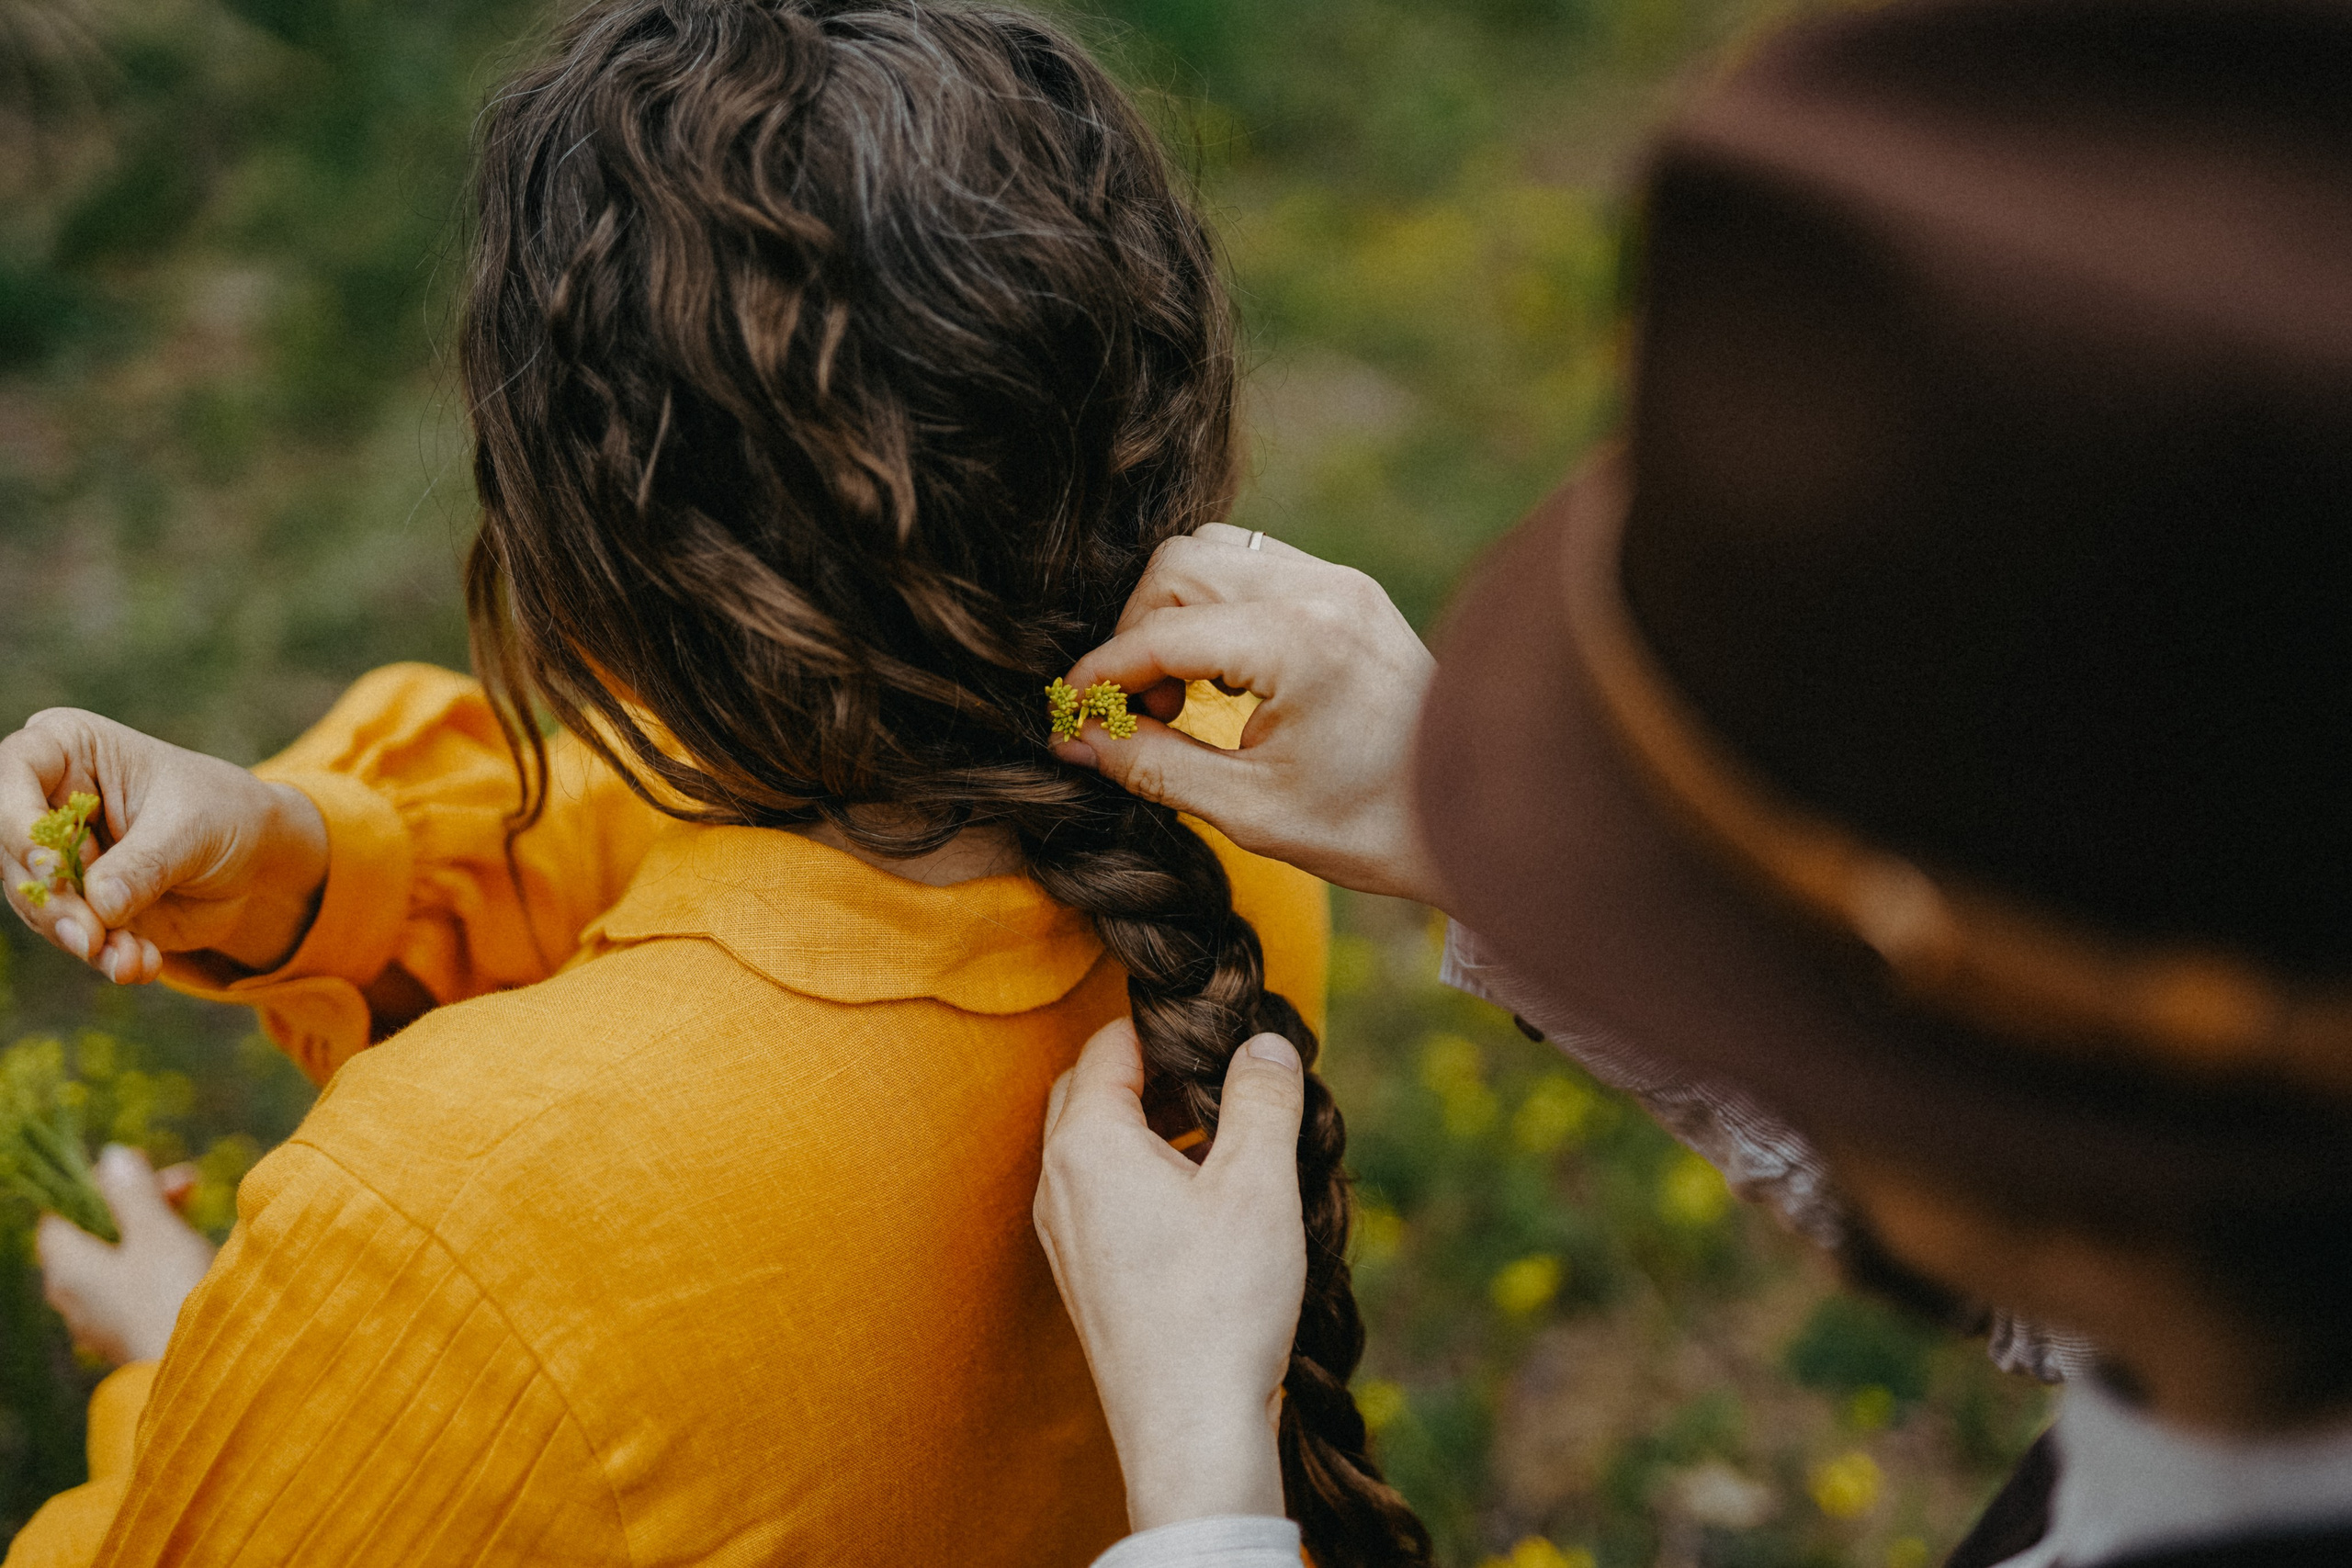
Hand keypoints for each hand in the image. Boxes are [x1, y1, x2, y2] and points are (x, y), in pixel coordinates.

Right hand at [1, 709, 328, 982]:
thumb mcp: (193, 827)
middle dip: (53, 903)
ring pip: (37, 903)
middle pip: (15, 854)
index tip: (50, 869)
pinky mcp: (77, 902)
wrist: (255, 853)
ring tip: (131, 958)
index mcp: (66, 749)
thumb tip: (100, 905)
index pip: (10, 776)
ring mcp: (57, 856)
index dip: (18, 826)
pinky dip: (105, 956)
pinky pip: (73, 935)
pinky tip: (140, 965)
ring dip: (82, 938)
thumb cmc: (222, 812)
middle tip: (92, 936)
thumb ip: (143, 863)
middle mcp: (46, 802)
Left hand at [38, 1145, 217, 1365]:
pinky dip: (154, 1259)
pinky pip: (128, 1282)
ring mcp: (94, 1316)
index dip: (102, 1182)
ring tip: (196, 1214)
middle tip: (189, 1185)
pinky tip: (188, 1255)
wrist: (198, 1374)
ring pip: (115, 1255)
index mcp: (64, 1264)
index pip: (63, 1207)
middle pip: (93, 1229)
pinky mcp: (122, 1332)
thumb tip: (110, 1154)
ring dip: (152, 1226)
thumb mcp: (155, 1231)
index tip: (148, 1168)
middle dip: (138, 1200)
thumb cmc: (171, 1296)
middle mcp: (68, 1292)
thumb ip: (130, 1191)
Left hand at [1034, 1019, 1307, 1530]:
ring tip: (1232, 1143)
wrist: (1191, 1434)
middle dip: (1158, 1073)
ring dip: (1157, 1128)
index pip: (1112, 1044)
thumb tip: (1262, 1042)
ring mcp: (1064, 1237)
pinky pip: (1106, 1198)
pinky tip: (1213, 1207)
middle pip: (1095, 1090)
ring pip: (1099, 1147)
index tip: (1226, 1036)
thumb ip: (1261, 1097)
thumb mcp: (1258, 1183)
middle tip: (1229, 1084)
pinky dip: (1150, 1178)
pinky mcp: (1086, 1280)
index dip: (1170, 1030)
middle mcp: (1057, 1184)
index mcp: (1085, 1144)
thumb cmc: (1220, 1304)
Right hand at [1057, 525, 1443, 905]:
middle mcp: (1319, 591)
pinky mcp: (1350, 589)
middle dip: (1135, 634)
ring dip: (1173, 611)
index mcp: (1297, 642)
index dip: (1100, 675)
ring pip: (1213, 552)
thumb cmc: (1374, 826)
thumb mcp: (1252, 811)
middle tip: (1140, 713)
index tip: (1068, 715)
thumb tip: (1072, 737)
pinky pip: (1255, 567)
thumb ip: (1151, 766)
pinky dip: (1216, 607)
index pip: (1159, 632)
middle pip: (1176, 567)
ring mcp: (1339, 582)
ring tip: (1177, 693)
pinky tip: (1218, 673)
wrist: (1485, 816)